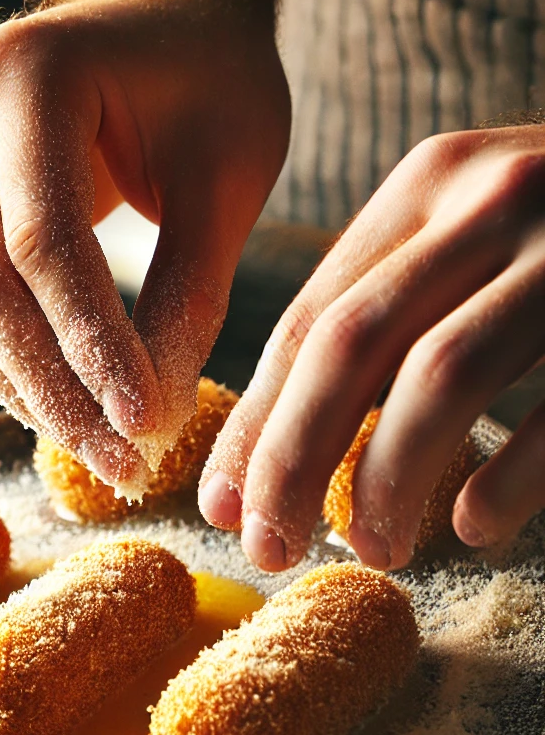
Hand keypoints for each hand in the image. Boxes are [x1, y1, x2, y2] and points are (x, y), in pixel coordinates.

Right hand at [0, 0, 288, 492]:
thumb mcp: (225, 174)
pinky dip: (16, 362)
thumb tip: (153, 416)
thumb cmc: (208, 76)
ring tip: (101, 451)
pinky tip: (66, 407)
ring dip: (30, 390)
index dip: (92, 346)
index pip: (46, 242)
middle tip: (121, 465)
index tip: (145, 425)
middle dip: (55, 389)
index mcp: (26, 74)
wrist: (160, 16)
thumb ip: (190, 290)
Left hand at [200, 125, 544, 569]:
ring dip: (387, 477)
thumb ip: (383, 312)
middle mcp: (494, 195)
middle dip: (292, 460)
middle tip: (267, 545)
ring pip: (439, 374)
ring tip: (371, 548)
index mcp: (430, 185)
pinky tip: (475, 528)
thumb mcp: (467, 241)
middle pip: (349, 347)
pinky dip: (511, 476)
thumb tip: (275, 446)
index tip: (222, 503)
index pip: (308, 320)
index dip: (255, 421)